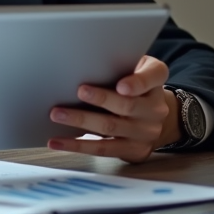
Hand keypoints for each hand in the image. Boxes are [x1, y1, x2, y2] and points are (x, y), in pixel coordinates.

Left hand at [47, 55, 178, 161]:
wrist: (153, 116)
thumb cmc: (134, 84)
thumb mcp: (136, 66)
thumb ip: (120, 63)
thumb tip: (86, 63)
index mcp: (156, 80)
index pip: (153, 76)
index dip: (138, 83)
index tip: (121, 86)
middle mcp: (155, 108)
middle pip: (127, 105)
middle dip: (101, 99)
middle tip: (78, 91)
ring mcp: (146, 132)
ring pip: (110, 128)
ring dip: (82, 121)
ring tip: (57, 114)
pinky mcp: (134, 150)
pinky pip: (103, 149)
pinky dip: (78, 145)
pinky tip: (58, 141)